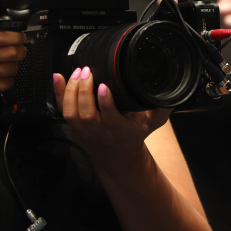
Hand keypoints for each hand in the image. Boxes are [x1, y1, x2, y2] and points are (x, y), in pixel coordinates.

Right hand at [0, 21, 26, 125]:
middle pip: (10, 49)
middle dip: (20, 50)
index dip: (14, 35)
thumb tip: (0, 23)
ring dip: (13, 66)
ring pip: (13, 66)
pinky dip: (7, 80)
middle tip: (19, 51)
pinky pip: (9, 80)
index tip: (19, 37)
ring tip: (4, 66)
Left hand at [54, 67, 168, 172]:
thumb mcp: (153, 124)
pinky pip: (61, 111)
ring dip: (71, 91)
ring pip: (71, 113)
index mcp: (122, 131)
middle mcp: (101, 133)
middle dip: (84, 91)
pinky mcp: (74, 127)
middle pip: (86, 114)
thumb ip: (163, 108)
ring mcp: (85, 132)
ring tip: (78, 72)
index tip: (103, 86)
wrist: (118, 158)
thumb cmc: (134, 135)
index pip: (111, 119)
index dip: (105, 103)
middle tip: (87, 72)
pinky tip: (58, 77)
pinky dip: (58, 93)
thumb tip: (172, 92)